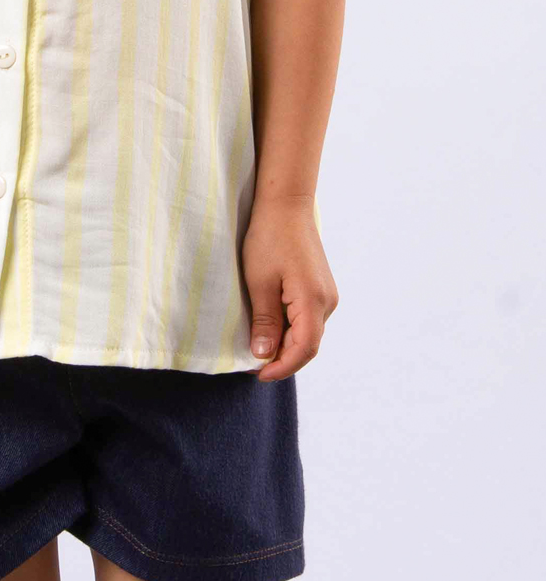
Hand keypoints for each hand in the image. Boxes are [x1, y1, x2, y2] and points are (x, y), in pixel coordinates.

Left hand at [240, 197, 338, 380]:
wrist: (286, 205)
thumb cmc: (269, 238)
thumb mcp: (259, 282)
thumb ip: (265, 321)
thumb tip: (264, 355)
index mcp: (313, 301)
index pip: (304, 349)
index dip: (281, 367)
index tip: (257, 374)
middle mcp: (327, 301)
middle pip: (308, 345)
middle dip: (282, 360)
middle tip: (252, 366)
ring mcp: (327, 294)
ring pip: (309, 333)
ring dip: (286, 345)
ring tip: (257, 348)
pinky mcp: (322, 288)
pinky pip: (308, 319)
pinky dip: (291, 330)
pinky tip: (270, 328)